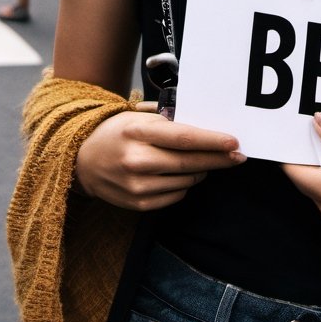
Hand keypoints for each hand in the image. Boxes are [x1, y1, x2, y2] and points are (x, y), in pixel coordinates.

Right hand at [74, 108, 244, 211]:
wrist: (83, 161)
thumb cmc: (117, 133)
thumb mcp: (139, 117)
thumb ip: (169, 121)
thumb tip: (206, 127)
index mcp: (137, 132)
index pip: (183, 137)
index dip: (212, 141)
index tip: (234, 142)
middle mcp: (136, 160)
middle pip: (189, 162)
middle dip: (218, 159)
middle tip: (238, 156)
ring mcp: (136, 185)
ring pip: (186, 181)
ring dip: (201, 171)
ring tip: (202, 161)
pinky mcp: (137, 204)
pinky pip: (176, 196)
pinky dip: (185, 185)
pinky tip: (180, 175)